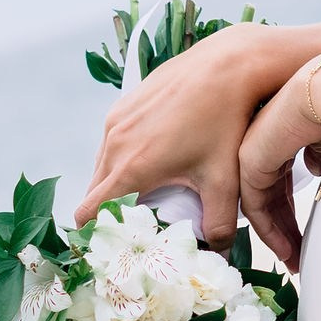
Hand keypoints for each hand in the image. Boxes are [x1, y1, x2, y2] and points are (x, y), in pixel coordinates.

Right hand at [76, 19, 320, 244]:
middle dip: (113, 212)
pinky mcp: (125, 103)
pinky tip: (159, 158)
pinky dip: (126, 157)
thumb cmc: (228, 122)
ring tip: (151, 194)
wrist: (230, 64)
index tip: (114, 247)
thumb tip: (218, 256)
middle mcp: (114, 143)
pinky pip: (114, 141)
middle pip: (96, 192)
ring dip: (119, 184)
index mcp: (130, 168)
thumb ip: (219, 226)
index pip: (89, 214)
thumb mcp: (226, 182)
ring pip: (104, 165)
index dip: (97, 235)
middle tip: (141, 226)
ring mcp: (117, 119)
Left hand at [237, 68, 320, 275]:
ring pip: (262, 203)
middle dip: (287, 228)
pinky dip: (269, 230)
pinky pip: (255, 205)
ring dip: (279, 234)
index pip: (284, 178)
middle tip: (299, 258)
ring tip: (295, 261)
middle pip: (272, 194)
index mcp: (286, 132)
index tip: (308, 235)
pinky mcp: (250, 160)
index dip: (295, 209)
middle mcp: (266, 141)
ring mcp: (254, 150)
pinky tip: (286, 249)